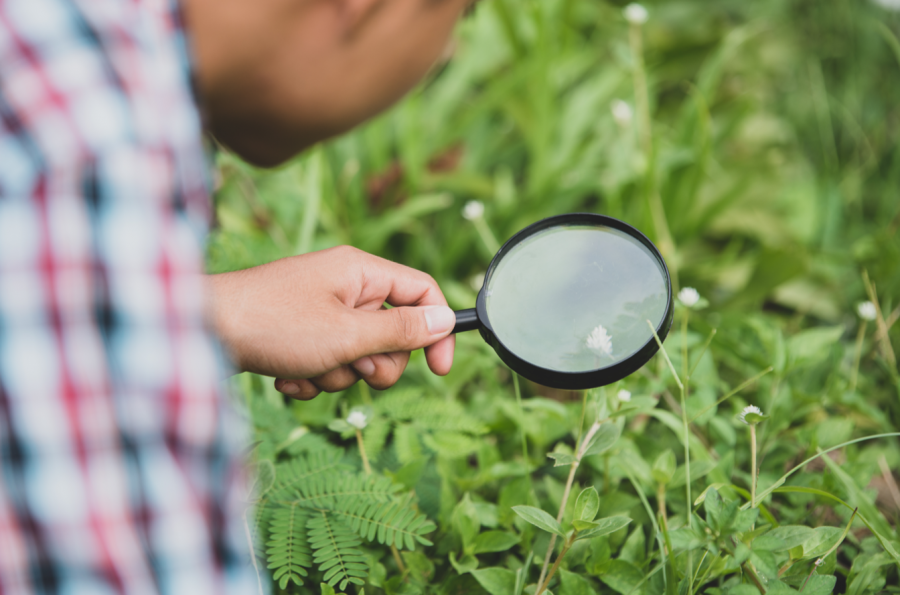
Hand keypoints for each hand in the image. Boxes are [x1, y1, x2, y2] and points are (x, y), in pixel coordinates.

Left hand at [206, 246, 455, 398]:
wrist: (199, 332)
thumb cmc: (273, 324)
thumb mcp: (347, 335)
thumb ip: (400, 331)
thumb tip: (444, 321)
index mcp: (360, 272)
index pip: (422, 292)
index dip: (437, 330)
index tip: (440, 370)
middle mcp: (343, 286)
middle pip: (392, 331)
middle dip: (375, 362)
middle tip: (352, 365)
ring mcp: (319, 310)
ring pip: (358, 354)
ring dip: (338, 373)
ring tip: (307, 368)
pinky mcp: (298, 333)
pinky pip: (327, 361)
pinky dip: (312, 376)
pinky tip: (286, 376)